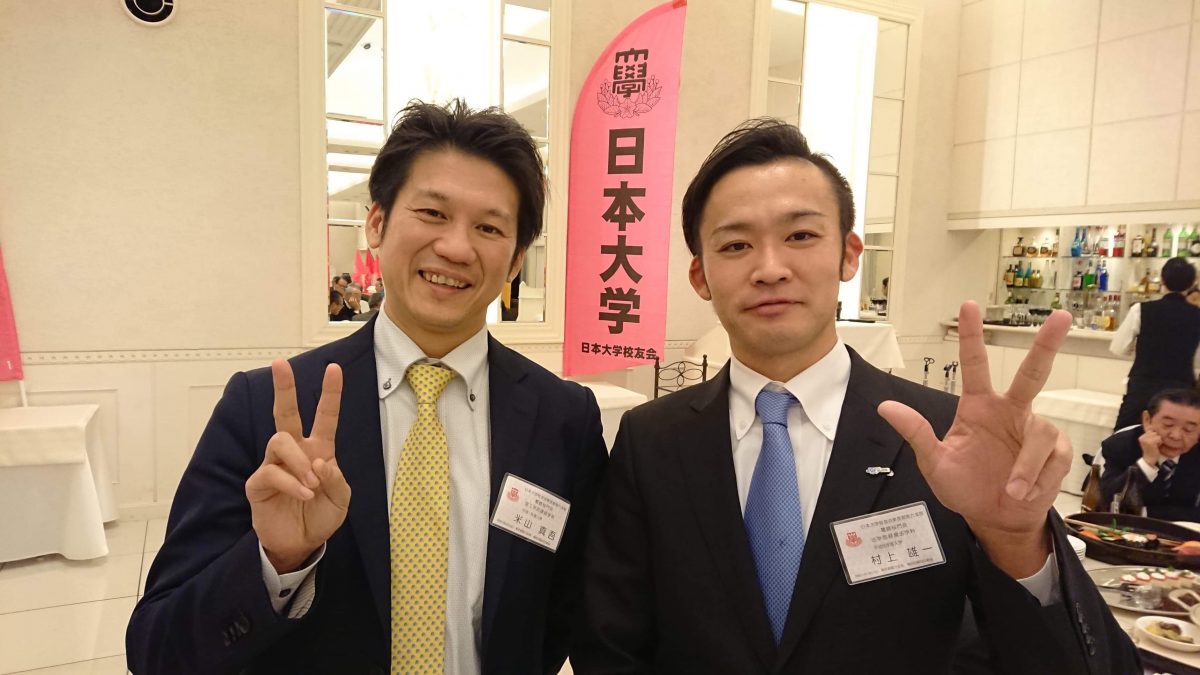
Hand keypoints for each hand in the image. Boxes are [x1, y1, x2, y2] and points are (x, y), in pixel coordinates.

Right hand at [245, 360, 350, 572]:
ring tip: (313, 482)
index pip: (324, 416)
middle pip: (285, 412)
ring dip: (299, 461)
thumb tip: (321, 461)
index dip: (330, 393)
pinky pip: (272, 472)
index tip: (334, 368)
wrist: (300, 544)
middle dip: (283, 388)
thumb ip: (336, 479)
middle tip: (280, 364)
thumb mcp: (340, 499)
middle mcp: (294, 452)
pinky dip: (292, 483)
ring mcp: (274, 465)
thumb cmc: (320, 516)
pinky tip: (305, 493)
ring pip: (279, 441)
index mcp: (318, 449)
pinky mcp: (258, 483)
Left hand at [878, 301, 1071, 577]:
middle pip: (1032, 374)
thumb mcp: (934, 463)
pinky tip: (1022, 493)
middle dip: (1046, 345)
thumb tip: (885, 406)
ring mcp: (1035, 431)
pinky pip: (1051, 459)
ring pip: (1040, 433)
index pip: (975, 366)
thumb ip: (916, 433)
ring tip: (1010, 490)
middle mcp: (1010, 412)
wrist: (993, 519)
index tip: (968, 305)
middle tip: (1061, 318)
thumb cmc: (964, 487)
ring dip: (1025, 467)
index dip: (972, 336)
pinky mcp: (1056, 453)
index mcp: (978, 408)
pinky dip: (1035, 479)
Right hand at [1138, 430, 1163, 465]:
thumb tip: (1155, 429)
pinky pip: (1159, 439)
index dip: (1154, 436)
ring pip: (1157, 435)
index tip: (1152, 443)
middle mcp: (1142, 437)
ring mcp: (1146, 439)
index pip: (1151, 431)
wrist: (1149, 459)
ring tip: (1155, 445)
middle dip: (1156, 438)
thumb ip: (1150, 435)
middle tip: (1154, 444)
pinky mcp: (1150, 442)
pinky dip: (1160, 443)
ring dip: (1158, 440)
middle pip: (1154, 432)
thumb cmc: (1151, 451)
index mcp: (1141, 436)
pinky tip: (1156, 447)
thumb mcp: (1149, 441)